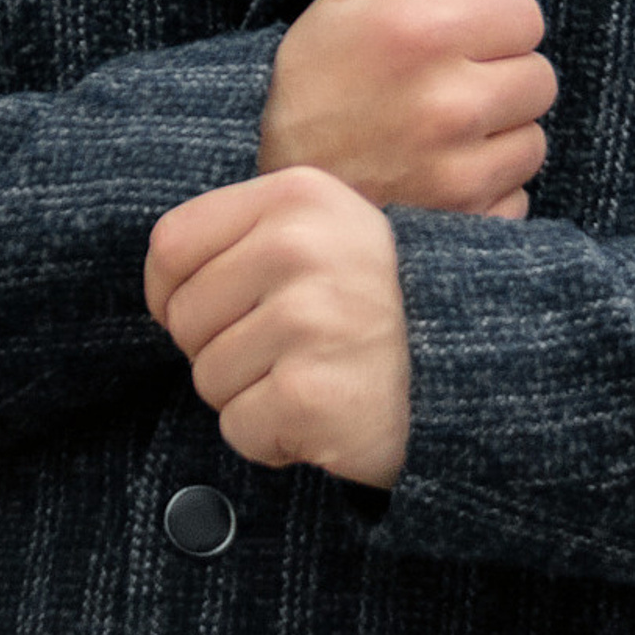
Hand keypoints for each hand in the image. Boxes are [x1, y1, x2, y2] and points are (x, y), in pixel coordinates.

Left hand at [145, 166, 410, 487]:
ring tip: (315, 376)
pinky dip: (272, 438)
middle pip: (183, 317)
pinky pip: (239, 428)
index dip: (172, 291)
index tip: (212, 313)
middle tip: (290, 349)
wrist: (472, 370)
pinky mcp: (308, 393)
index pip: (171, 244)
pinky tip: (324, 415)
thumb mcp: (327, 232)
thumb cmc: (379, 305)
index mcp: (297, 195)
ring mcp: (306, 319)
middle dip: (218, 348)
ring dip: (249, 396)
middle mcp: (299, 247)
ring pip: (206, 379)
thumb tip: (162, 280)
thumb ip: (250, 234)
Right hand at [260, 0, 553, 216]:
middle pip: (540, 76)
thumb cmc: (313, 80)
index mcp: (421, 33)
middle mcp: (447, 103)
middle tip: (446, 86)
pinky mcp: (465, 222)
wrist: (273, 185)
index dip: (493, 19)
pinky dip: (489, 186)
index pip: (524, 12)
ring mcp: (458, 172)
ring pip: (534, 139)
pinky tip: (439, 176)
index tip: (457, 36)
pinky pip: (518, 194)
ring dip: (499, 134)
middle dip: (502, 75)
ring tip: (440, 133)